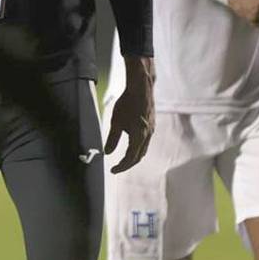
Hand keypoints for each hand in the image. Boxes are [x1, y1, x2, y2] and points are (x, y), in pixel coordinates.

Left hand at [106, 56, 154, 172]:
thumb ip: (112, 139)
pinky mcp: (151, 125)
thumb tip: (107, 153)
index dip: (121, 166)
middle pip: (139, 156)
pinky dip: (138, 148)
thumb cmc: (127, 104)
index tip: (112, 170)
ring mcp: (151, 130)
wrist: (141, 89)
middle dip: (128, 164)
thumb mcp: (116, 122)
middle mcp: (148, 135)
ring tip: (123, 160)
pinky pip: (146, 141)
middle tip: (117, 168)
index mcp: (139, 136)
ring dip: (133, 156)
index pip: (130, 158)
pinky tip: (131, 145)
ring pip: (143, 149)